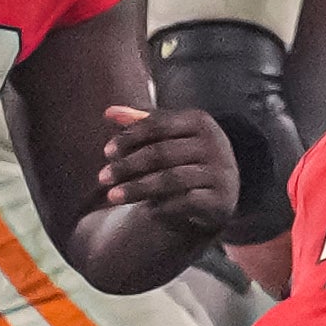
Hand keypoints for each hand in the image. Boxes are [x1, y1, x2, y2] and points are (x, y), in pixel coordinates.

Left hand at [100, 105, 235, 235]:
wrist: (219, 195)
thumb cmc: (184, 160)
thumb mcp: (166, 138)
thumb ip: (141, 124)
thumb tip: (109, 112)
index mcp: (200, 121)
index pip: (158, 124)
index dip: (129, 137)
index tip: (107, 152)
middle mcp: (216, 144)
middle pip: (162, 153)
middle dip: (128, 166)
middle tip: (102, 178)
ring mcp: (221, 173)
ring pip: (172, 179)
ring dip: (138, 188)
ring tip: (112, 197)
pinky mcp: (222, 200)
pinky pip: (187, 203)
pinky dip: (163, 207)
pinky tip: (146, 212)